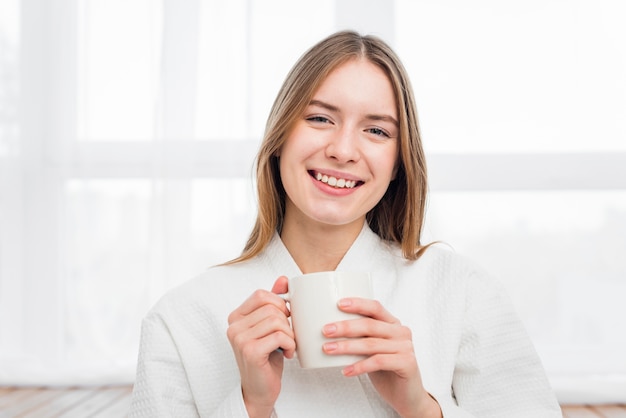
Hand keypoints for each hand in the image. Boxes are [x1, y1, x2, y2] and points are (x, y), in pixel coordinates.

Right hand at [226, 276, 295, 417]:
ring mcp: (239, 338)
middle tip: (286, 337)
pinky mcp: (250, 351)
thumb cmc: (266, 357)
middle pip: (271, 307)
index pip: (261, 295)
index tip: (284, 320)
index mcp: (236, 317)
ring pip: (277, 321)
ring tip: (287, 346)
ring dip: (290, 335)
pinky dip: (290, 344)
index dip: (279, 304)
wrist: (260, 389)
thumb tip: (283, 279)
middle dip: (286, 322)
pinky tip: (287, 353)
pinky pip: (279, 335)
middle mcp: (233, 326)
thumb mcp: (270, 327)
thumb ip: (274, 303)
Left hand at [321, 298, 441, 417]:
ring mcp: (406, 347)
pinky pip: (378, 361)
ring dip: (347, 346)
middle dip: (345, 327)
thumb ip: (359, 338)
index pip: (375, 308)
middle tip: (326, 331)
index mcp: (392, 323)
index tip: (338, 304)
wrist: (406, 395)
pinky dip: (360, 366)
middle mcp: (401, 332)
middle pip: (370, 325)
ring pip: (371, 344)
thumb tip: (328, 329)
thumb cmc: (384, 370)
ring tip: (328, 349)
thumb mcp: (371, 350)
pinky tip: (346, 370)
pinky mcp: (407, 363)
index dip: (358, 304)